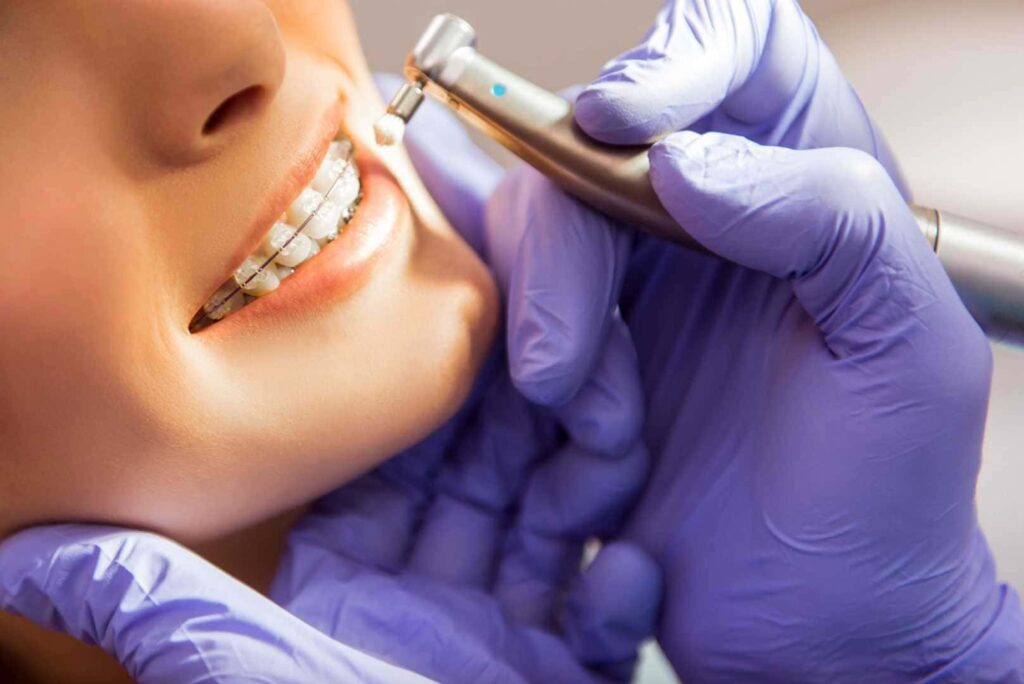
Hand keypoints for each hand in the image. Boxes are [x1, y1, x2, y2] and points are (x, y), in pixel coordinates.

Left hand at [0, 367, 659, 682]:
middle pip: (486, 485)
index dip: (429, 405)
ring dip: (587, 495)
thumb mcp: (242, 669)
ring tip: (607, 461)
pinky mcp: (561, 678)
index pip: (396, 470)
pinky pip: (601, 625)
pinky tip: (628, 571)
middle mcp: (430, 601)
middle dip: (528, 433)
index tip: (467, 346)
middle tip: (562, 388)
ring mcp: (501, 638)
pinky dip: (619, 599)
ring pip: (555, 534)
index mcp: (356, 585)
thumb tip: (30, 551)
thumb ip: (154, 604)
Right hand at [392, 0, 1023, 679]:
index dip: (675, 56)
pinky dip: (515, 370)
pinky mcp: (576, 359)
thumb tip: (684, 162)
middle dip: (565, 258)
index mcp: (807, 192)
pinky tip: (565, 442)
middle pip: (589, 154)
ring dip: (544, 332)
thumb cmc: (885, 499)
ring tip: (595, 435)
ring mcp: (632, 292)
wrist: (821, 629)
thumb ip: (833, 219)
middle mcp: (709, 225)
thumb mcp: (907, 352)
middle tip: (568, 373)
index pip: (740, 50)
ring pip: (532, 238)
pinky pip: (504, 319)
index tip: (624, 122)